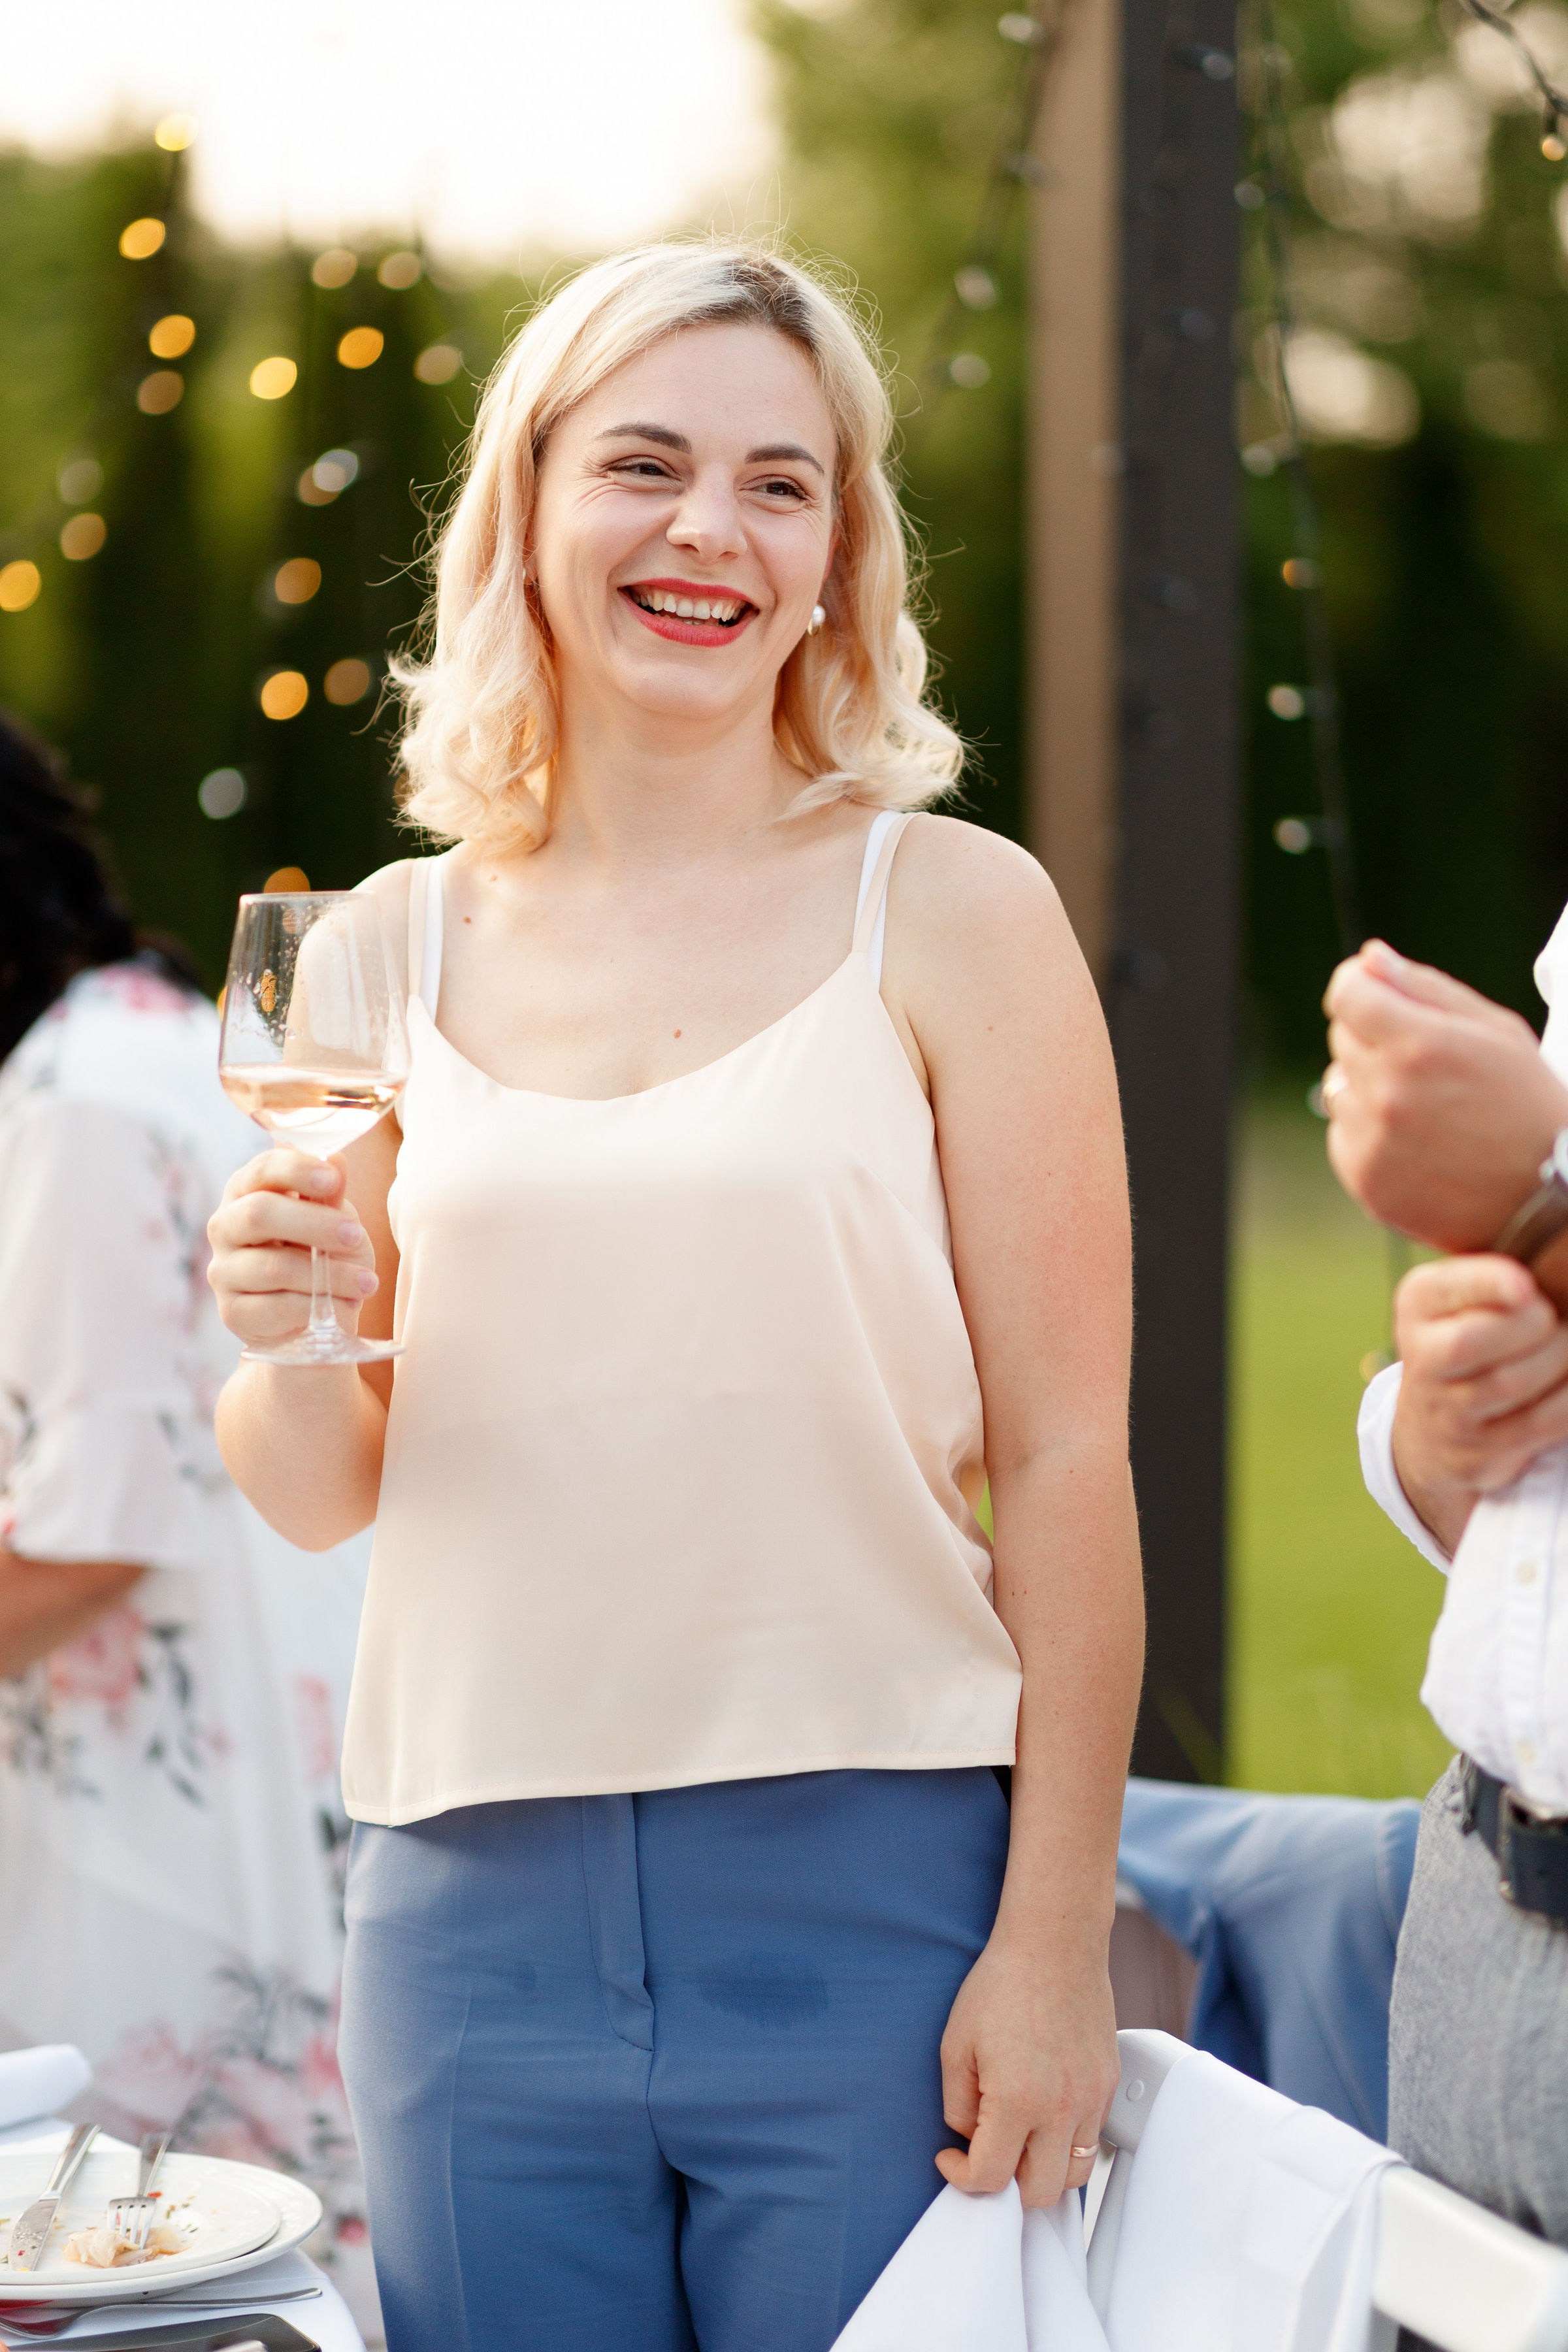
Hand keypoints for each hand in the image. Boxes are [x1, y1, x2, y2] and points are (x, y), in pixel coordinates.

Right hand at [207, 1151, 379, 1352]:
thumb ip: (330, 1195)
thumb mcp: (334, 1222)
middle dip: (314, 1224)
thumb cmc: (321, 1256)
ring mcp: (223, 1270)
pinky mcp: (233, 1311)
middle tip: (356, 1236)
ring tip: (366, 1282)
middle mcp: (226, 1226)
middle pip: (259, 1213)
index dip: (297, 1170)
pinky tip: (346, 1306)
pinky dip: (317, 1307)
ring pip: (274, 1266)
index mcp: (247, 1191)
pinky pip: (276, 1308)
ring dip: (329, 1275)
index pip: (263, 1169)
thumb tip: (335, 1157)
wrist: (312, 1317)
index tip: (333, 1180)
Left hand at [935, 1930, 1118, 2207]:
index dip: (961, 2178)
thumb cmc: (1001, 1984)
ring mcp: (1092, 2099)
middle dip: (1005, 2187)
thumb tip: (970, 2139)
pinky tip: (1045, 2119)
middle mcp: (1062, 2109)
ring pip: (1075, 2176)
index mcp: (1018, 2101)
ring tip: (1019, 2146)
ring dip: (1044, 2174)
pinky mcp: (1108, 2086)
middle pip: (1039, 2193)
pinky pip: (1093, 2141)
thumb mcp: (956, 2045)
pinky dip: (1069, 2146)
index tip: (951, 2157)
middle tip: (986, 2158)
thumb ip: (958, 2106)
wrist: (1054, 1944)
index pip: (991, 2178)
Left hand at [1322, 941, 1567, 1251]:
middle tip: (1427, 1065)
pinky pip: (1342, 1134)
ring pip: (1338, 1086)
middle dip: (1375, 1038)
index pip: (1347, 994)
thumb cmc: (1528, 1103)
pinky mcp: (1364, 1179)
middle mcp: (1386, 1092)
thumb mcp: (1495, 1031)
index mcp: (1419, 1045)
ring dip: (1368, 1087)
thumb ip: (1425, 987)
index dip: (1359, 987)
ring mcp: (1372, 1140)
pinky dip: (1368, 1132)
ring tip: (1426, 1108)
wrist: (1548, 1194)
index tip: (1375, 993)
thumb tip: (1370, 958)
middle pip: (1342, 1038)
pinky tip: (1417, 1142)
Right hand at [1389, 1255, 1567, 1551]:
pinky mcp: (1479, 1452)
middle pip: (1473, 1340)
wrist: (1432, 1425)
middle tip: (1551, 1318)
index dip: (1491, 1285)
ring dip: (1557, 1360)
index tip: (1525, 1288)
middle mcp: (1422, 1357)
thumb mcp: (1463, 1294)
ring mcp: (1448, 1411)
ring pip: (1511, 1382)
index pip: (1448, 1290)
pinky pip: (1540, 1423)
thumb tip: (1543, 1282)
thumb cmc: (1469, 1333)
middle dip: (1532, 1325)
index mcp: (1418, 1302)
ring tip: (1564, 1346)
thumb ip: (1494, 1277)